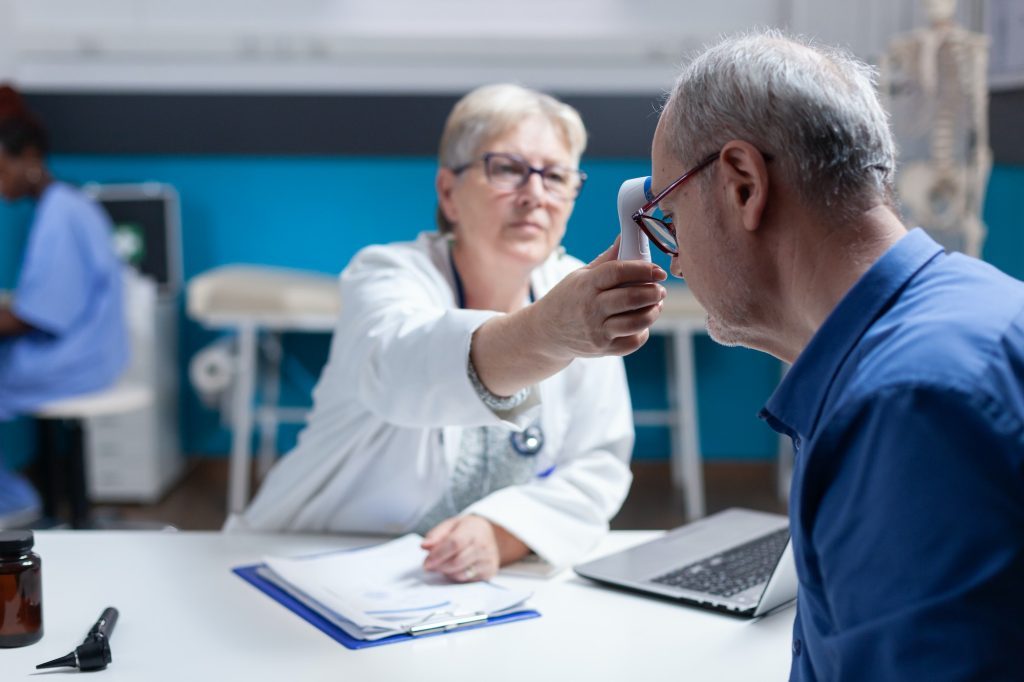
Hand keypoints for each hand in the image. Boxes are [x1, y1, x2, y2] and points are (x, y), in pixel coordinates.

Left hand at [420, 515, 528, 581]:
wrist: (491, 535)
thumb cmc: (467, 530)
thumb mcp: (451, 525)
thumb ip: (436, 535)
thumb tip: (424, 546)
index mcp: (472, 529)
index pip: (454, 543)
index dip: (438, 554)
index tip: (426, 563)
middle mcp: (483, 545)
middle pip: (457, 561)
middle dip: (439, 566)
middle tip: (429, 566)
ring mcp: (488, 560)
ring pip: (461, 573)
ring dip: (446, 572)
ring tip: (442, 565)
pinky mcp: (489, 572)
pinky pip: (467, 580)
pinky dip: (456, 576)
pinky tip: (454, 569)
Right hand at [529, 240, 666, 361]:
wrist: (546, 332)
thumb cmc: (567, 299)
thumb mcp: (580, 275)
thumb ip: (606, 259)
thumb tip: (626, 236)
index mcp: (586, 285)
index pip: (618, 272)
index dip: (642, 269)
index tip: (657, 271)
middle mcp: (590, 309)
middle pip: (630, 298)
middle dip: (653, 292)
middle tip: (660, 289)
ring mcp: (596, 331)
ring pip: (636, 322)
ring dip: (653, 312)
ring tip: (656, 305)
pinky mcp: (602, 349)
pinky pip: (632, 342)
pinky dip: (642, 332)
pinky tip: (641, 323)